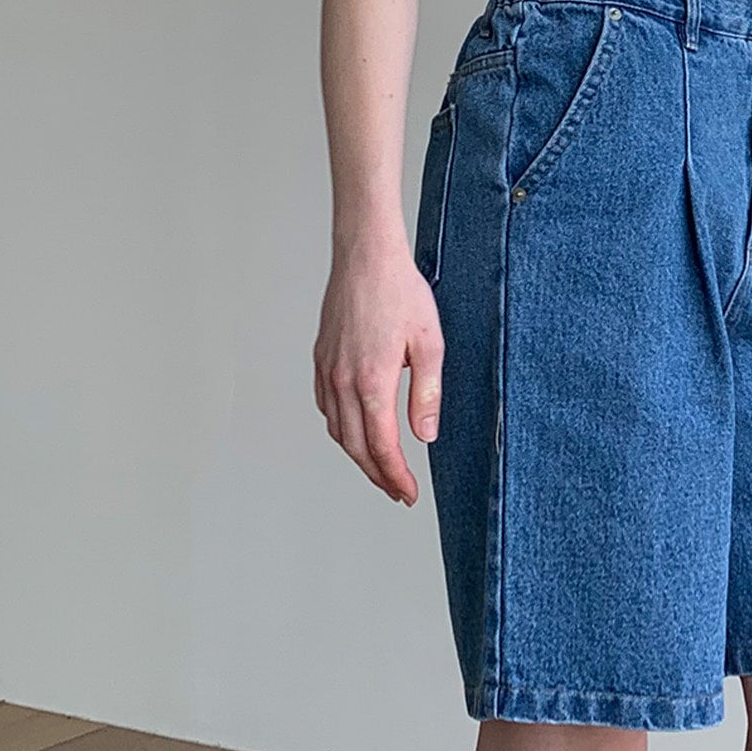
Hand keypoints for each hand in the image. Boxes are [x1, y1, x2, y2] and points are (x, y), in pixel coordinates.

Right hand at [314, 239, 442, 504]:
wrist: (365, 257)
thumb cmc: (400, 292)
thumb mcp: (429, 343)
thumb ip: (427, 393)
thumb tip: (424, 435)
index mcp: (372, 381)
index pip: (382, 446)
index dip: (395, 476)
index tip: (407, 493)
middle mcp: (343, 381)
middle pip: (355, 446)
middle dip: (377, 475)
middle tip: (397, 491)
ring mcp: (328, 371)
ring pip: (337, 430)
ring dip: (358, 455)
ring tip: (380, 468)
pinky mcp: (321, 360)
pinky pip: (327, 407)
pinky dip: (341, 428)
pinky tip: (356, 430)